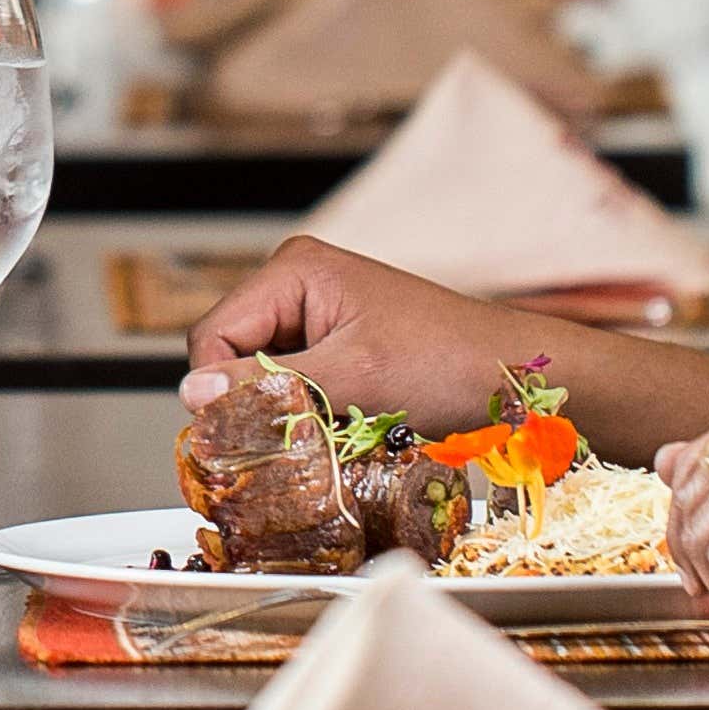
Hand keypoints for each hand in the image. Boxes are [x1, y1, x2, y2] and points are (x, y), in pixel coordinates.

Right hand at [180, 236, 566, 424]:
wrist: (514, 378)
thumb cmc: (448, 363)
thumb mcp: (352, 377)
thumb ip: (269, 386)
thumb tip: (194, 395)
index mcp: (294, 270)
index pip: (213, 336)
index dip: (219, 390)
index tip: (244, 436)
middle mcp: (297, 286)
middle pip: (231, 358)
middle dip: (255, 404)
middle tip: (295, 438)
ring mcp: (317, 318)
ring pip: (260, 381)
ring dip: (285, 415)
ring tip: (330, 430)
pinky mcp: (335, 349)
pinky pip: (293, 389)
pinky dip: (308, 416)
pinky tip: (341, 428)